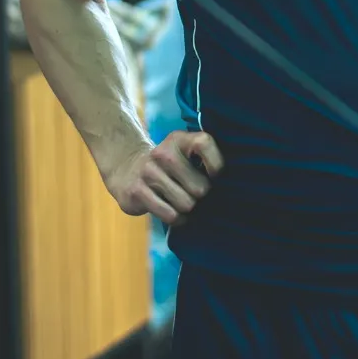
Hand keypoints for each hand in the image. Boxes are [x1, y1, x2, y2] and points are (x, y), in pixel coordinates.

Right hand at [102, 128, 223, 227]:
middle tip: (194, 194)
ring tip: (183, 203)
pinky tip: (175, 212)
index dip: (216, 164)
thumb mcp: (185, 153)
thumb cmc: (169, 166)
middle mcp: (162, 153)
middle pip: (200, 187)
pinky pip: (170, 215)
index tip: (214, 175)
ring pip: (186, 204)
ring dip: (189, 209)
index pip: (205, 143)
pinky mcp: (137, 192)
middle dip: (202, 196)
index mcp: (178, 139)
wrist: (126, 168)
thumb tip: (231, 184)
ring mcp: (148, 172)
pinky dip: (178, 219)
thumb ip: (205, 159)